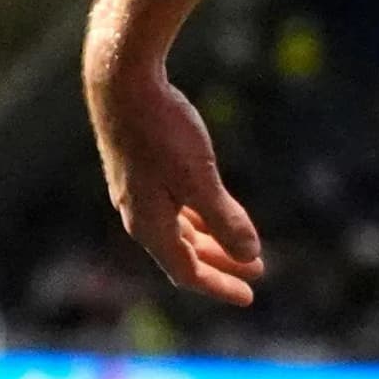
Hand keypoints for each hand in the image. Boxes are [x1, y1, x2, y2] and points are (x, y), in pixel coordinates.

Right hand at [84, 50, 265, 305]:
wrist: (122, 82)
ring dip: (212, 240)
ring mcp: (138, 191)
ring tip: (242, 246)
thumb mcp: (199, 178)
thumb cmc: (161, 130)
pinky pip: (173, 206)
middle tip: (256, 272)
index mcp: (149, 225)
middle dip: (221, 264)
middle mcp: (139, 214)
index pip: (186, 271)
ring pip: (179, 229)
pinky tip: (211, 209)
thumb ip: (224, 219)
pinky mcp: (141, 169)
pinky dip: (197, 216)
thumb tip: (249, 255)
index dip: (219, 286)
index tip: (250, 296)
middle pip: (184, 253)